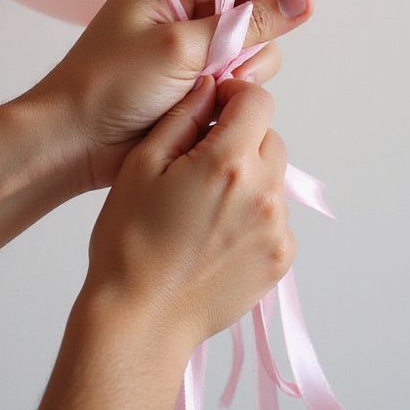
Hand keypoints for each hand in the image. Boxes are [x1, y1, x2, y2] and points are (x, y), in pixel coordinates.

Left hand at [27, 0, 313, 191]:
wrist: (72, 144)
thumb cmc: (112, 84)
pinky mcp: (196, 80)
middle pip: (250, 2)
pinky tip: (215, 105)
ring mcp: (191, 45)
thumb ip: (247, 24)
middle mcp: (181, 6)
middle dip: (254, 31)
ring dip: (246, 65)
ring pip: (251, 43)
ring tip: (217, 88)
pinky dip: (236, 88)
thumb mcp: (183, 47)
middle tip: (236, 59)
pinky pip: (239, 74)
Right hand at [81, 77, 292, 350]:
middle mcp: (265, 193)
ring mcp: (277, 230)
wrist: (141, 319)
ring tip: (204, 204)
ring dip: (248, 177)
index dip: (233, 95)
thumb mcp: (142, 165)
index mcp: (229, 162)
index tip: (212, 109)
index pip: (257, 101)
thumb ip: (182, 118)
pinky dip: (254, 214)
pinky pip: (275, 218)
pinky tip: (215, 233)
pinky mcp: (280, 260)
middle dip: (241, 137)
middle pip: (269, 138)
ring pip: (273, 179)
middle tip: (200, 160)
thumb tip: (209, 90)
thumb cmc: (130, 242)